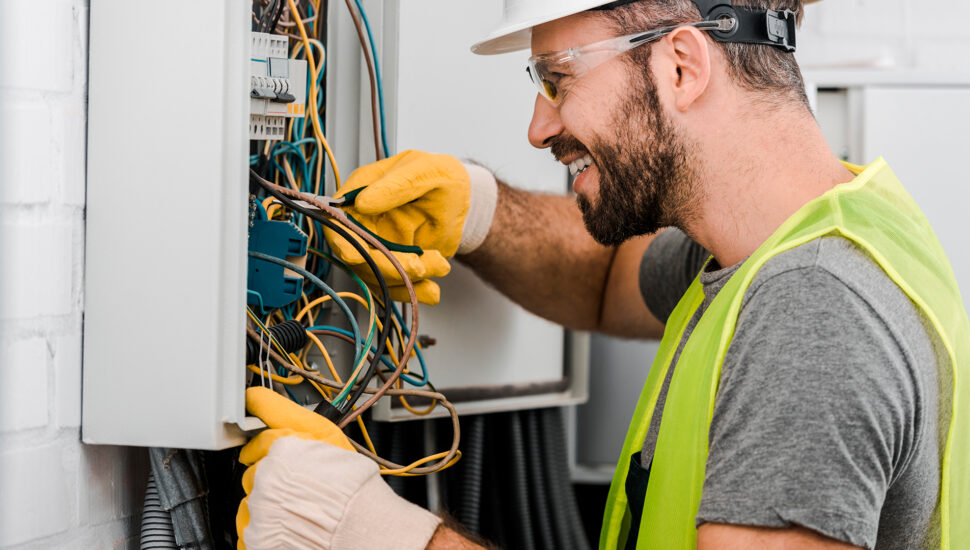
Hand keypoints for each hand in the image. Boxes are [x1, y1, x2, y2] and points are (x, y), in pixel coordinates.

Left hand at [236, 387, 440, 549]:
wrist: (358, 526)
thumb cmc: (351, 484)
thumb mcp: (327, 435)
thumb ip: (286, 415)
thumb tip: (255, 398)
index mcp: (281, 445)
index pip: (258, 436)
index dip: (265, 438)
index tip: (264, 434)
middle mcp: (264, 474)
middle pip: (253, 467)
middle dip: (269, 471)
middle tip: (295, 479)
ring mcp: (258, 507)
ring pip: (251, 497)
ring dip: (266, 499)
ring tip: (295, 503)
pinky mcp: (256, 536)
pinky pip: (250, 527)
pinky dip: (264, 526)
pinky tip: (286, 521)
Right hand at [324, 150, 496, 304]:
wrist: (463, 201)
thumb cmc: (442, 177)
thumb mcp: (425, 172)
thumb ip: (396, 185)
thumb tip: (362, 203)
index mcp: (362, 191)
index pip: (339, 220)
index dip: (343, 241)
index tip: (356, 257)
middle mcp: (363, 220)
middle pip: (358, 254)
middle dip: (387, 266)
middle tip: (419, 266)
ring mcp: (376, 244)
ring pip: (377, 273)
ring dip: (407, 278)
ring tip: (440, 265)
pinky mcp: (392, 262)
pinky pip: (393, 284)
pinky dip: (412, 291)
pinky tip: (431, 290)